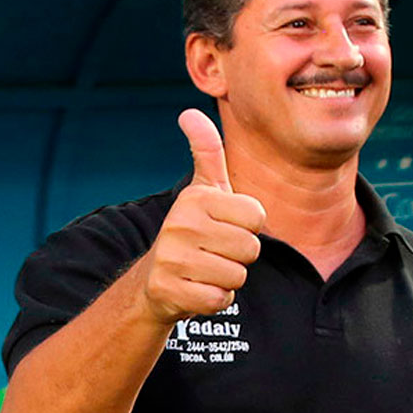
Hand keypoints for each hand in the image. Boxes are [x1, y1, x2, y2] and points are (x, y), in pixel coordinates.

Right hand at [139, 109, 265, 323]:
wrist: (155, 279)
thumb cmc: (193, 229)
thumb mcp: (203, 190)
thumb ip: (207, 151)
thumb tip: (189, 112)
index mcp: (196, 198)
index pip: (257, 217)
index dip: (248, 227)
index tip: (226, 226)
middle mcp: (180, 224)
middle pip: (251, 249)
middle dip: (240, 255)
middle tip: (215, 250)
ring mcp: (172, 259)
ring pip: (237, 276)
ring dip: (228, 277)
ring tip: (206, 268)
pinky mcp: (169, 290)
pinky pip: (220, 299)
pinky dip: (216, 298)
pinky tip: (197, 287)